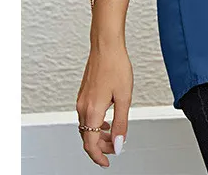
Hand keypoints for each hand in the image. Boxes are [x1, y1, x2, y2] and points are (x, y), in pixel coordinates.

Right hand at [76, 42, 133, 166]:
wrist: (106, 45)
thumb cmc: (116, 65)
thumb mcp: (124, 97)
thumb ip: (121, 123)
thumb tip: (119, 144)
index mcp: (92, 111)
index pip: (90, 144)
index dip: (99, 156)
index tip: (107, 162)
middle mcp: (83, 107)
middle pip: (87, 137)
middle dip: (101, 146)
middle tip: (116, 147)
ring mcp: (82, 99)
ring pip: (86, 127)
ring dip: (99, 135)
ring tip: (114, 135)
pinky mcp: (84, 93)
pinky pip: (87, 116)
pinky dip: (96, 123)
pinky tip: (107, 120)